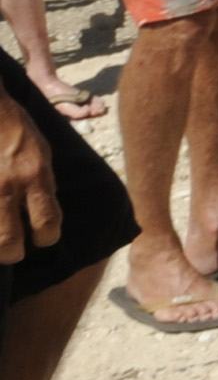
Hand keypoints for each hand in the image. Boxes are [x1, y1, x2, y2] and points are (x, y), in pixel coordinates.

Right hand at [0, 97, 56, 265]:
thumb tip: (44, 209)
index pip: (47, 223)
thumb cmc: (16, 126)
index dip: (47, 237)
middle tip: (14, 251)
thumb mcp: (43, 151)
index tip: (43, 239)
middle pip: (9, 242)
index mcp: (35, 176)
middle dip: (13, 252)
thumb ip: (44, 182)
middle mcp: (8, 186)